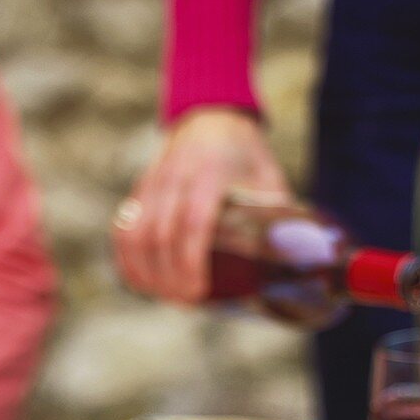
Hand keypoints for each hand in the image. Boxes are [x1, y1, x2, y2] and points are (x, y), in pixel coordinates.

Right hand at [113, 106, 289, 303]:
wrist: (210, 116)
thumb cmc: (246, 154)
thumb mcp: (269, 176)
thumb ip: (278, 215)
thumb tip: (297, 262)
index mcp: (210, 172)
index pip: (193, 223)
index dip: (191, 262)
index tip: (199, 291)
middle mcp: (176, 177)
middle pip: (159, 236)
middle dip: (170, 277)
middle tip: (188, 302)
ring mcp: (153, 184)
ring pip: (135, 235)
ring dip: (148, 273)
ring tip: (168, 297)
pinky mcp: (139, 192)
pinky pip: (123, 230)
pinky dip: (128, 261)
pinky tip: (142, 283)